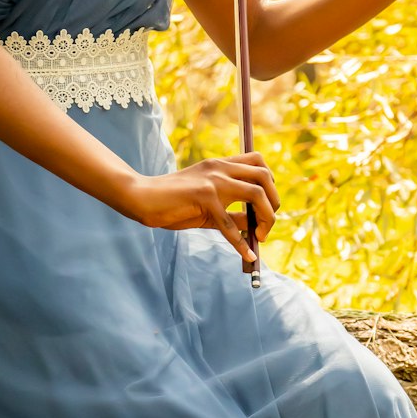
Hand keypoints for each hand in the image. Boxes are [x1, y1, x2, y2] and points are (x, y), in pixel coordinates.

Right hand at [128, 151, 279, 261]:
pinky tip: (247, 255)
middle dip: (273, 201)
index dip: (270, 182)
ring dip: (266, 218)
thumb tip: (255, 227)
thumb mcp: (207, 205)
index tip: (267, 205)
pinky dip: (242, 243)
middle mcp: (220, 168)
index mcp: (221, 165)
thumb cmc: (173, 203)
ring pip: (256, 194)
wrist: (142, 197)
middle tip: (267, 224)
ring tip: (260, 237)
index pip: (258, 162)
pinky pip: (230, 224)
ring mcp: (213, 181)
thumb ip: (231, 212)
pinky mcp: (204, 198)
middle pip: (264, 176)